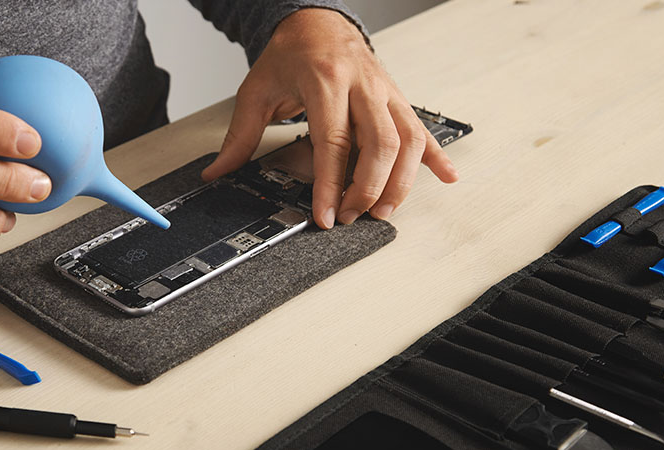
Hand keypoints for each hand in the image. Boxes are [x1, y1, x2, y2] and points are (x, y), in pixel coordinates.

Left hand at [201, 8, 457, 228]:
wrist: (316, 20)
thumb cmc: (289, 54)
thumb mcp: (256, 90)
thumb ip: (240, 135)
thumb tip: (217, 172)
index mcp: (324, 80)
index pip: (332, 140)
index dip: (329, 183)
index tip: (325, 214)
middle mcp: (362, 84)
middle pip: (379, 143)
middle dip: (367, 188)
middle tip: (350, 216)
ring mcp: (385, 90)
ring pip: (407, 138)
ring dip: (400, 181)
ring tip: (383, 211)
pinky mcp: (397, 97)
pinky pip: (422, 128)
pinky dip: (436, 155)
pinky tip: (446, 176)